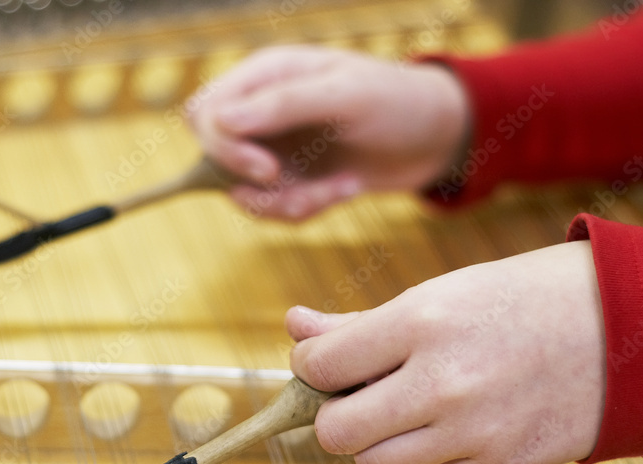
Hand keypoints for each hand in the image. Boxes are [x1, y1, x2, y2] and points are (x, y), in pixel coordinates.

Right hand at [188, 45, 469, 220]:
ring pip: (242, 192)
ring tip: (339, 189)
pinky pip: (273, 209)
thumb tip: (221, 120)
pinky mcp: (291, 181)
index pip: (207, 112)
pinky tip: (347, 189)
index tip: (265, 169)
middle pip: (212, 155)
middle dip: (249, 182)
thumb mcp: (346, 96)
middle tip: (289, 187)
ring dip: (287, 203)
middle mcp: (261, 111)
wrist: (436, 137)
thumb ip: (284, 104)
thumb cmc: (396, 102)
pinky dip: (307, 209)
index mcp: (267, 75)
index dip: (224, 146)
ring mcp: (274, 148)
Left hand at [287, 241, 605, 463]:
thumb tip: (295, 328)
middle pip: (335, 431)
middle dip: (332, 413)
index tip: (325, 362)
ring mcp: (471, 432)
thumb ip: (358, 323)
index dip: (310, 365)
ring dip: (373, 441)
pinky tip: (444, 426)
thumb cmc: (518, 301)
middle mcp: (442, 384)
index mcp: (422, 324)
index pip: (319, 366)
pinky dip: (421, 458)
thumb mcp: (439, 294)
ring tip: (400, 410)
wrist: (620, 331)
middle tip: (353, 395)